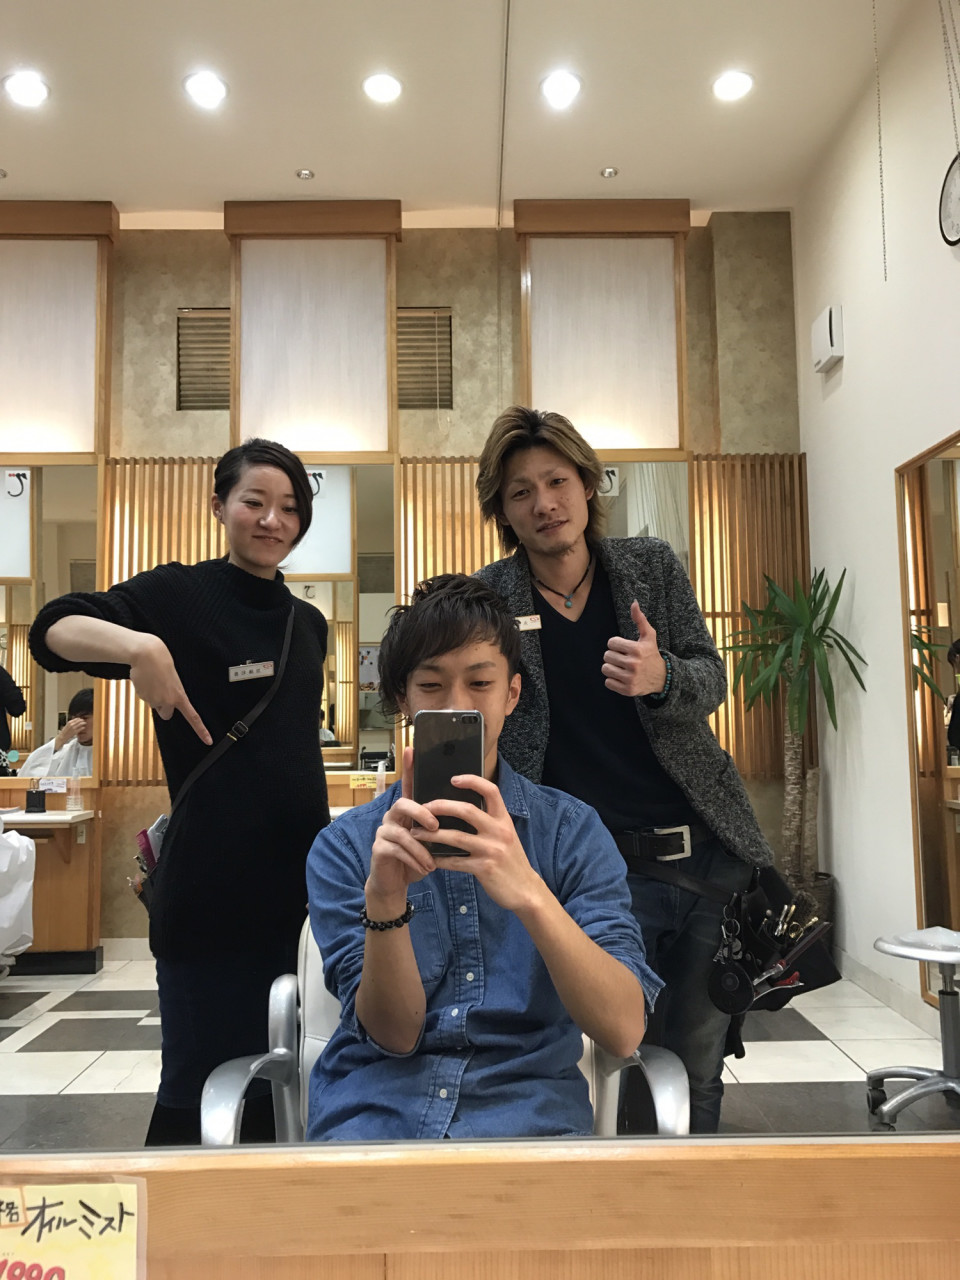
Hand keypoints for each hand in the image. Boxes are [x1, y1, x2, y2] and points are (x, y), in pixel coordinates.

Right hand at [54, 718, 83, 751]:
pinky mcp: (75, 732)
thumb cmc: (65, 731)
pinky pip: (81, 728)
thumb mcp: (67, 725)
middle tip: (83, 721)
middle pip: (79, 721)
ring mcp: (74, 728)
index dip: (79, 719)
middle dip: (82, 720)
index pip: (76, 719)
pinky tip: (83, 727)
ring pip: (80, 724)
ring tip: (85, 723)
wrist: (63, 736)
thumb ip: (71, 723)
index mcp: (69, 722)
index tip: (80, 719)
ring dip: (83, 723)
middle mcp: (71, 724)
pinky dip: (83, 727)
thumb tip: (76, 720)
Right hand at [128, 634, 211, 744]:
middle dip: (163, 706)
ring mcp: (153, 699)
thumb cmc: (161, 660)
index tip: (208, 740)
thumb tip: (164, 700)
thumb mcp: (173, 677)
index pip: (193, 716)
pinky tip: (146, 679)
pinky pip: (145, 696)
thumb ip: (172, 691)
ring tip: (153, 679)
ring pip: (154, 704)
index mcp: (179, 695)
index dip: (201, 730)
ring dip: (153, 695)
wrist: (145, 653)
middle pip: (165, 713)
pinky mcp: (142, 696)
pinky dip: (145, 690)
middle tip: (162, 690)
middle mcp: (167, 701)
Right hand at [366, 747, 438, 913]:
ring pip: (403, 832)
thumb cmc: (417, 858)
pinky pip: (398, 850)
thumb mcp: (431, 841)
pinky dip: (415, 860)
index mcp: (409, 811)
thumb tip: (465, 812)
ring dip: (421, 848)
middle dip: (421, 813)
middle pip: (403, 803)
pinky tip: (425, 869)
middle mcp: (393, 817)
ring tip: (433, 862)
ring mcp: (384, 831)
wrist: (397, 884)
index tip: (412, 748)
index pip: (408, 785)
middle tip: (435, 826)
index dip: (409, 767)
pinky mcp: (379, 848)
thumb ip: (440, 825)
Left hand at [418, 775, 544, 913]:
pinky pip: (455, 862)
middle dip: (441, 807)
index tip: (454, 779)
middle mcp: (499, 831)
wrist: (526, 890)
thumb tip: (461, 809)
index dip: (472, 781)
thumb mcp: (506, 835)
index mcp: (504, 819)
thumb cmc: (511, 860)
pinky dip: (439, 859)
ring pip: (455, 837)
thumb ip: (489, 822)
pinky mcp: (484, 868)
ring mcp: (491, 850)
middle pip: (466, 810)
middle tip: (424, 808)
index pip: (491, 791)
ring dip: (432, 834)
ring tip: (416, 833)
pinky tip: (429, 858)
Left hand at [602, 600, 667, 697]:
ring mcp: (630, 678)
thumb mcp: (649, 636)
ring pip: (605, 669)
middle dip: (613, 656)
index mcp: (637, 650)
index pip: (611, 643)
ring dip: (611, 667)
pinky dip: (613, 680)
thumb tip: (634, 603)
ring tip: (621, 667)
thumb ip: (640, 619)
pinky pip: (608, 682)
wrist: (662, 678)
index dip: (616, 644)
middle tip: (622, 658)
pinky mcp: (627, 690)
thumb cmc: (651, 654)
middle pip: (607, 656)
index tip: (624, 648)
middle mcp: (633, 664)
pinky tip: (622, 677)